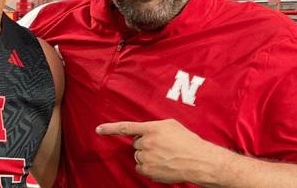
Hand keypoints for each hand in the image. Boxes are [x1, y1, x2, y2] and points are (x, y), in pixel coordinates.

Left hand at [96, 119, 232, 184]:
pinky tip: (160, 164)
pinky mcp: (149, 171)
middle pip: (135, 144)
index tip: (98, 130)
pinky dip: (147, 167)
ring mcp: (147, 158)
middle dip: (144, 144)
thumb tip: (144, 130)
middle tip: (160, 146)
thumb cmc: (187, 141)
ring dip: (146, 155)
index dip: (110, 129)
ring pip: (137, 156)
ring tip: (163, 156)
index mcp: (152, 128)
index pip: (126, 128)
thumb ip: (154, 125)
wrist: (198, 160)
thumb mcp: (171, 125)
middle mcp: (147, 142)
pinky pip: (140, 168)